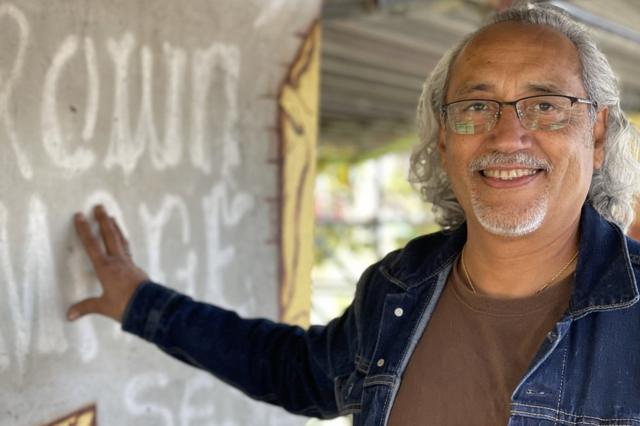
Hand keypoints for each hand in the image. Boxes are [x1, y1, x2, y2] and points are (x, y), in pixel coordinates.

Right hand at [67, 205, 148, 322]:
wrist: (149, 307)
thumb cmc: (125, 305)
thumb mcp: (103, 306)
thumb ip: (86, 307)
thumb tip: (69, 315)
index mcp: (106, 268)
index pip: (92, 245)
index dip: (85, 230)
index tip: (80, 216)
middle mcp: (118, 261)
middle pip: (110, 236)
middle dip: (103, 220)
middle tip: (100, 206)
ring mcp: (129, 263)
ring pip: (121, 240)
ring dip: (116, 227)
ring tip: (112, 217)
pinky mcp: (136, 268)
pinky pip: (128, 250)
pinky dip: (124, 241)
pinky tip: (123, 240)